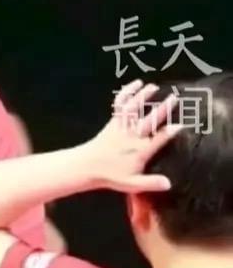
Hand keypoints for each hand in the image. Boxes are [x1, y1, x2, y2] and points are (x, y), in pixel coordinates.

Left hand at [86, 79, 180, 193]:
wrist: (88, 166)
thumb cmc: (111, 175)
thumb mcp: (132, 183)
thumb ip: (151, 183)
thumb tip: (169, 183)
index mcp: (139, 150)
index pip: (158, 139)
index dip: (169, 132)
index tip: (180, 125)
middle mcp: (132, 136)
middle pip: (149, 120)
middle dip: (162, 109)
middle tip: (174, 98)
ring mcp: (122, 126)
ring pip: (133, 108)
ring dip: (143, 96)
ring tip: (154, 87)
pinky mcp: (114, 121)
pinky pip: (120, 104)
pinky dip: (126, 92)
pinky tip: (135, 84)